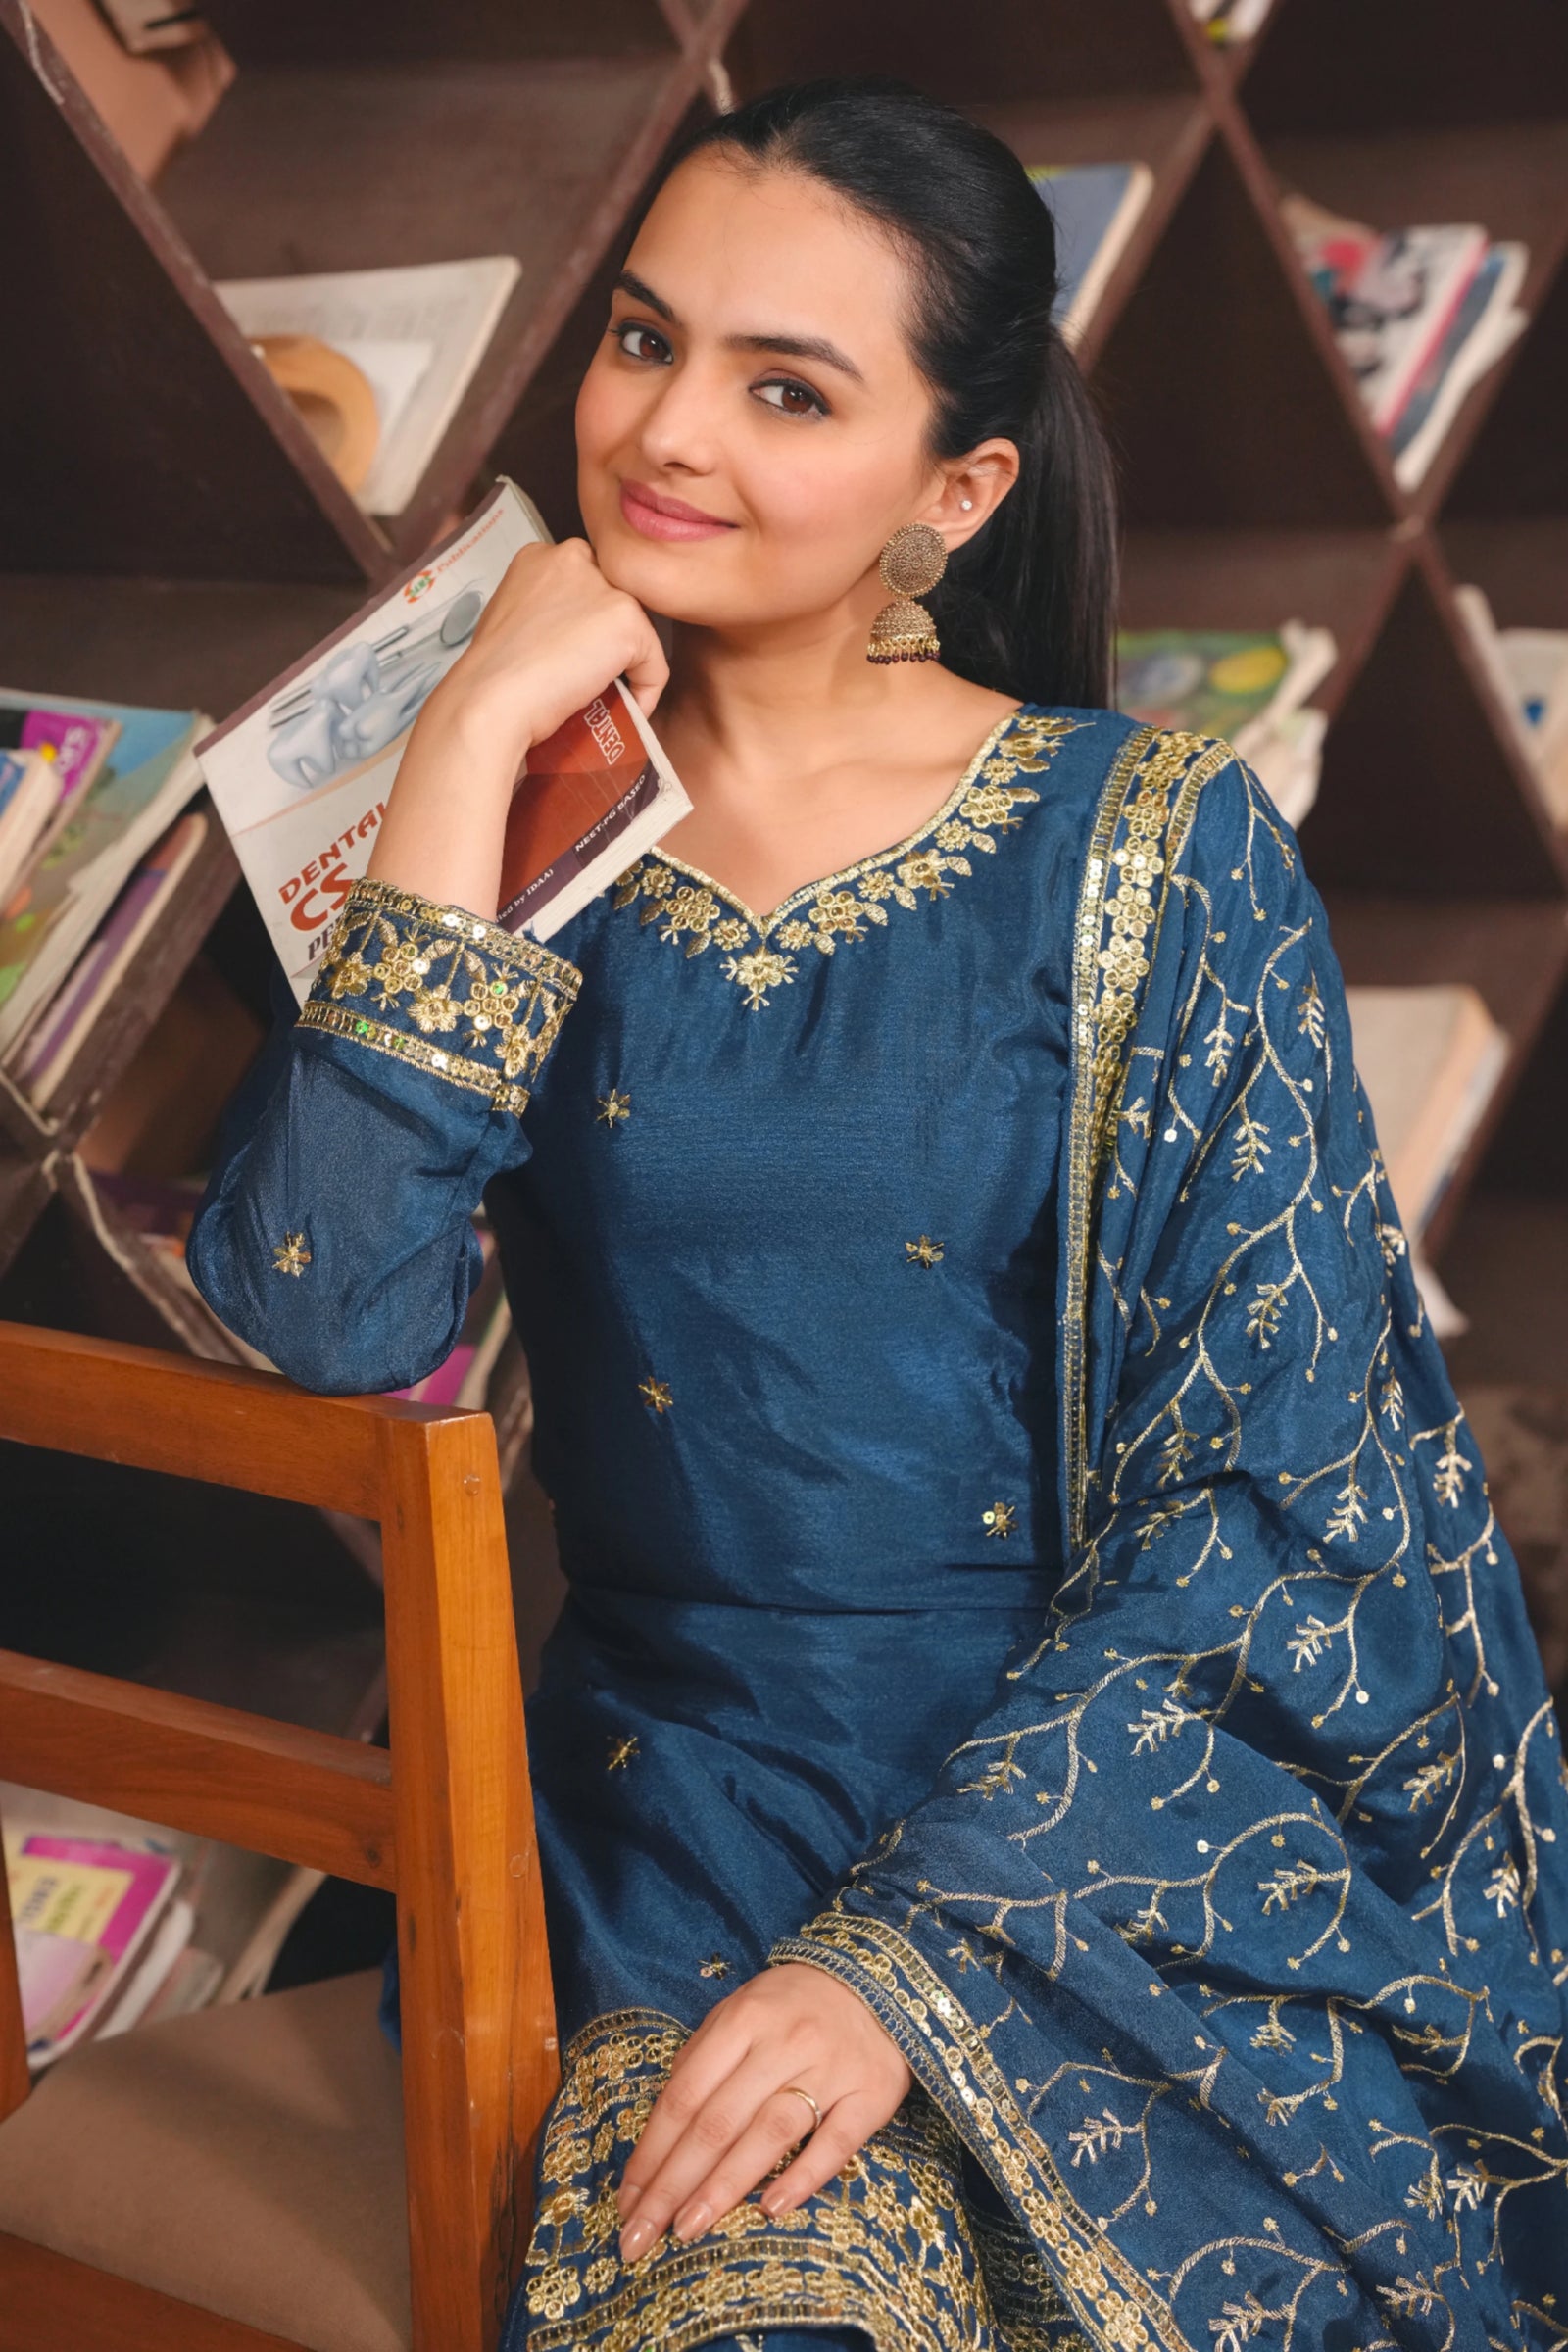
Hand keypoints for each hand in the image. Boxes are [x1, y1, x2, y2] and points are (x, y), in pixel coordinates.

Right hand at [425, 536, 668, 789]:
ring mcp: (604, 587)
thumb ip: (545, 611)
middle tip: (592, 679)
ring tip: (601, 697)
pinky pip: (655, 665)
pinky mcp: (628, 621)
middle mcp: (574, 557)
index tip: (574, 656)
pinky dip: (645, 692)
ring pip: (637, 631)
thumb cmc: (491, 675)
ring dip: (626, 666)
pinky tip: (623, 711)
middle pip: (616, 599)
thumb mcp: (511, 621)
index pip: (586, 582)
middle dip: (610, 638)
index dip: (585, 623)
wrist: (492, 699)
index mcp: (540, 556)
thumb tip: (569, 637)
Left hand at [615, 1961, 911, 2261]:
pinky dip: (804, 2176)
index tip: (626, 2203)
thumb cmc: (792, 2006)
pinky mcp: (871, 2094)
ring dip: (725, 2187)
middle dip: (673, 2184)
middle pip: (718, 2122)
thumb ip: (701, 2061)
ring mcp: (830, 2069)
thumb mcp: (739, 2012)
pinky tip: (771, 2209)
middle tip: (642, 2237)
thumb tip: (660, 2132)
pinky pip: (836, 2143)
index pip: (685, 2096)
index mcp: (742, 2020)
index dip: (652, 2153)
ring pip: (769, 2133)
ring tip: (689, 2229)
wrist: (877, 1980)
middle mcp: (783, 2043)